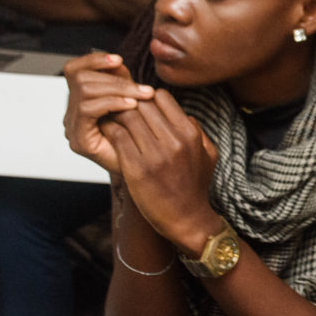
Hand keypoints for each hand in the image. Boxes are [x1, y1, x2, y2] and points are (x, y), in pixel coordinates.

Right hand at [62, 52, 152, 173]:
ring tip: (142, 95)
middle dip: (114, 77)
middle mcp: (72, 113)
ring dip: (117, 88)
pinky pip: (87, 109)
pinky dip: (111, 102)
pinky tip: (131, 106)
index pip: (74, 69)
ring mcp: (72, 127)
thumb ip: (122, 82)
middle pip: (79, 76)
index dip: (94, 59)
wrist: (146, 173)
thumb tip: (118, 62)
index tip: (118, 59)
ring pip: (84, 89)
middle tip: (143, 87)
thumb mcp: (131, 102)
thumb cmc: (141, 138)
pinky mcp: (78, 140)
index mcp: (81, 100)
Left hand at [100, 89, 219, 249]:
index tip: (140, 107)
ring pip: (127, 117)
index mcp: (190, 134)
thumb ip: (198, 131)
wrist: (186, 219)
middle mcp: (174, 141)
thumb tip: (184, 115)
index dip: (148, 99)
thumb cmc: (195, 185)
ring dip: (116, 115)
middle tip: (119, 108)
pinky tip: (108, 133)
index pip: (161, 97)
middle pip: (142, 105)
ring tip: (111, 118)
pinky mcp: (136, 169)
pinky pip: (118, 137)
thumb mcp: (207, 154)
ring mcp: (155, 156)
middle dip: (129, 104)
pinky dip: (110, 131)